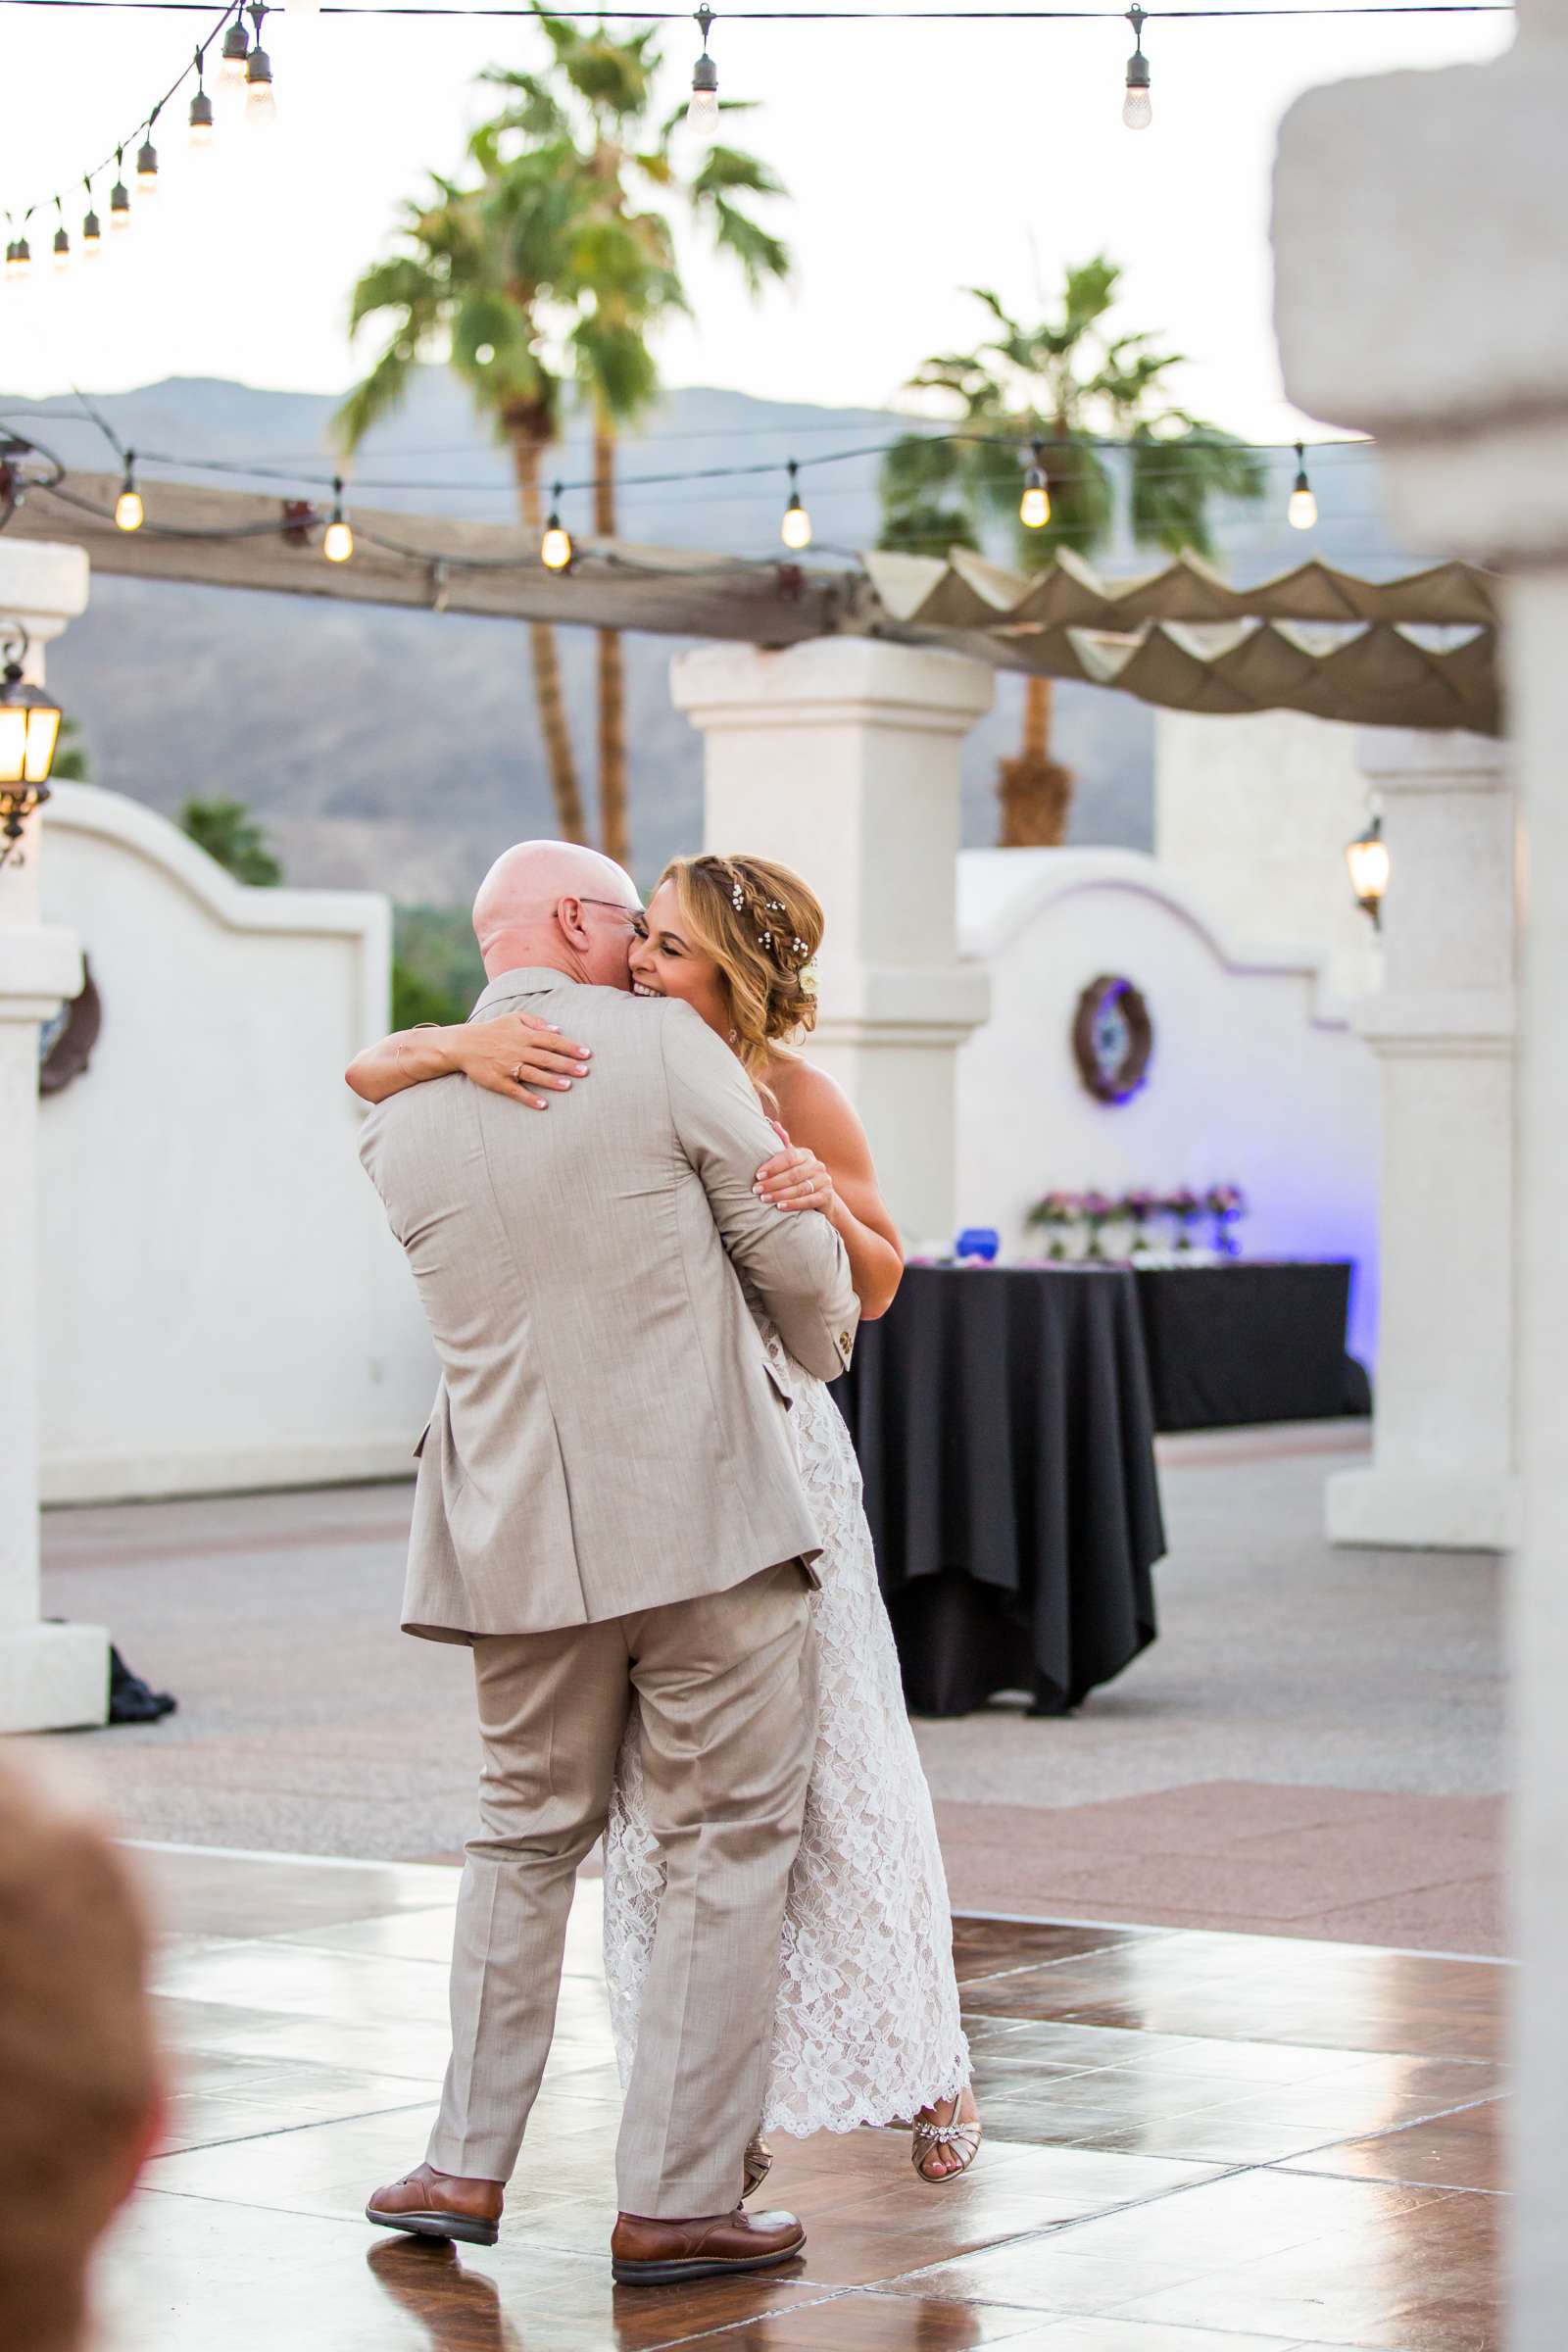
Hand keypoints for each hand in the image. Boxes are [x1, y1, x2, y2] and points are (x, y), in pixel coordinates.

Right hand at [457, 1012, 591, 1109]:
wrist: (463, 1044)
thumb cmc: (492, 1030)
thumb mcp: (513, 1018)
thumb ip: (535, 1022)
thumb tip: (558, 1029)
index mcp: (523, 1035)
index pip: (552, 1041)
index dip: (570, 1047)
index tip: (587, 1054)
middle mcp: (518, 1050)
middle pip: (546, 1058)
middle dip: (566, 1064)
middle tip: (585, 1071)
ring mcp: (508, 1066)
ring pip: (533, 1074)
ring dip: (551, 1080)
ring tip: (568, 1085)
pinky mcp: (498, 1081)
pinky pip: (516, 1091)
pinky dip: (529, 1098)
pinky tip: (543, 1105)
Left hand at [755, 1141, 836, 1217]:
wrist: (820, 1198)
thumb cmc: (798, 1178)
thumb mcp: (790, 1162)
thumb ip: (782, 1145)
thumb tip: (773, 1124)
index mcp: (805, 1154)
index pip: (789, 1157)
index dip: (773, 1166)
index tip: (758, 1175)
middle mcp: (816, 1165)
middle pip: (793, 1174)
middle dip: (773, 1183)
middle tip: (756, 1189)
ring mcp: (823, 1180)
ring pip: (800, 1188)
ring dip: (780, 1194)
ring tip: (764, 1199)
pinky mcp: (827, 1195)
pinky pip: (809, 1200)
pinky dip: (794, 1204)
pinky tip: (780, 1207)